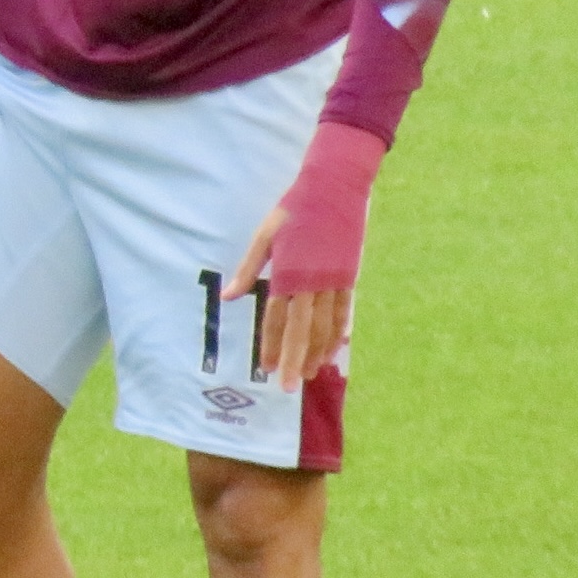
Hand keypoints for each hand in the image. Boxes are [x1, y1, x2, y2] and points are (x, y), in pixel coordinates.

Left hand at [223, 212, 351, 392]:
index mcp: (288, 272)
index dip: (273, 345)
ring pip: (326, 326)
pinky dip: (338, 334)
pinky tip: (332, 350)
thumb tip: (229, 297)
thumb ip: (248, 269)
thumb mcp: (265, 236)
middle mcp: (312, 282)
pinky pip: (343, 313)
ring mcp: (334, 281)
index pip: (278, 318)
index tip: (267, 368)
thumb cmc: (294, 210)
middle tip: (290, 387)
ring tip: (310, 374)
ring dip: (318, 353)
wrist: (334, 189)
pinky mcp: (348, 277)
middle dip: (296, 361)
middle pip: (303, 330)